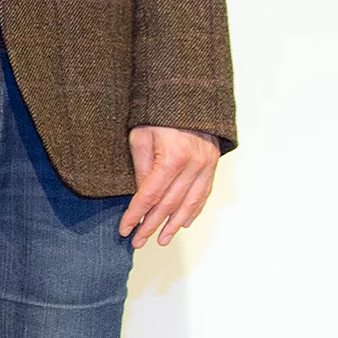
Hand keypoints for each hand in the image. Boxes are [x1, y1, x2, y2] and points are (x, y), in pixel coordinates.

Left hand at [121, 126, 220, 247]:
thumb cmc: (158, 114)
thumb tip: (140, 198)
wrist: (188, 95)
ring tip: (162, 240)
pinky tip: (183, 223)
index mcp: (172, 158)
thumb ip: (140, 169)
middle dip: (152, 225)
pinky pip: (204, 193)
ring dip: (174, 225)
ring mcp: (207, 165)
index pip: (149, 196)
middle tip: (138, 241)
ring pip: (190, 204)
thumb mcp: (140, 138)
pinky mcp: (212, 164)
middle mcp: (193, 165)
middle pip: (169, 204)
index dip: (135, 215)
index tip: (124, 229)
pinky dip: (193, 211)